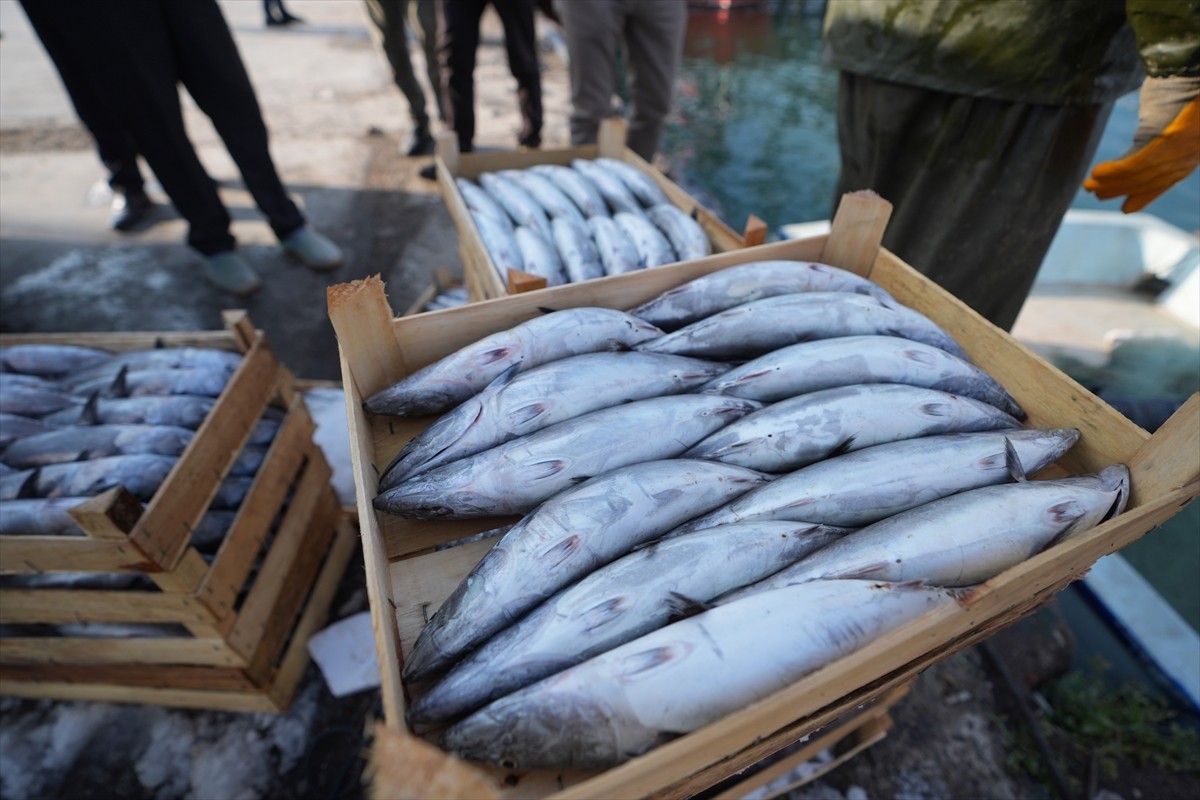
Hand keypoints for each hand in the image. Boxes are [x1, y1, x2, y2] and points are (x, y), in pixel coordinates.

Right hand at [1084, 81, 1198, 212]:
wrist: (1196, 60)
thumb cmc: (1189, 78)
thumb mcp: (1178, 112)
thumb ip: (1167, 131)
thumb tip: (1149, 141)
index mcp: (1196, 148)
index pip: (1169, 179)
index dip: (1146, 194)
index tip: (1128, 207)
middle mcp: (1192, 152)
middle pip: (1153, 179)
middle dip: (1123, 189)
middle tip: (1099, 195)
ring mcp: (1183, 146)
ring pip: (1142, 174)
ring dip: (1112, 182)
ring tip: (1089, 186)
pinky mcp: (1169, 138)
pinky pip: (1137, 161)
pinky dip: (1114, 171)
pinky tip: (1096, 174)